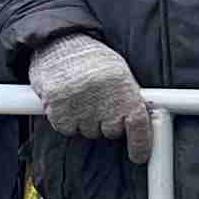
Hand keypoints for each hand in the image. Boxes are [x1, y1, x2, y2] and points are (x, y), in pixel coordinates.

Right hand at [27, 33, 154, 160]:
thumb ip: (128, 97)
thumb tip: (140, 125)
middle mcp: (103, 97)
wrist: (59, 42)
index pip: (138, 124)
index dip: (140, 144)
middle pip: (110, 131)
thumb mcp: (118, 72)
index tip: (138, 157)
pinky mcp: (58, 109)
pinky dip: (65, 120)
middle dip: (105, 123)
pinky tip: (66, 101)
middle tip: (98, 103)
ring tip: (80, 97)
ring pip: (87, 132)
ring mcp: (80, 105)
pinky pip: (66, 129)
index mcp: (123, 86)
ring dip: (84, 121)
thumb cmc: (91, 58)